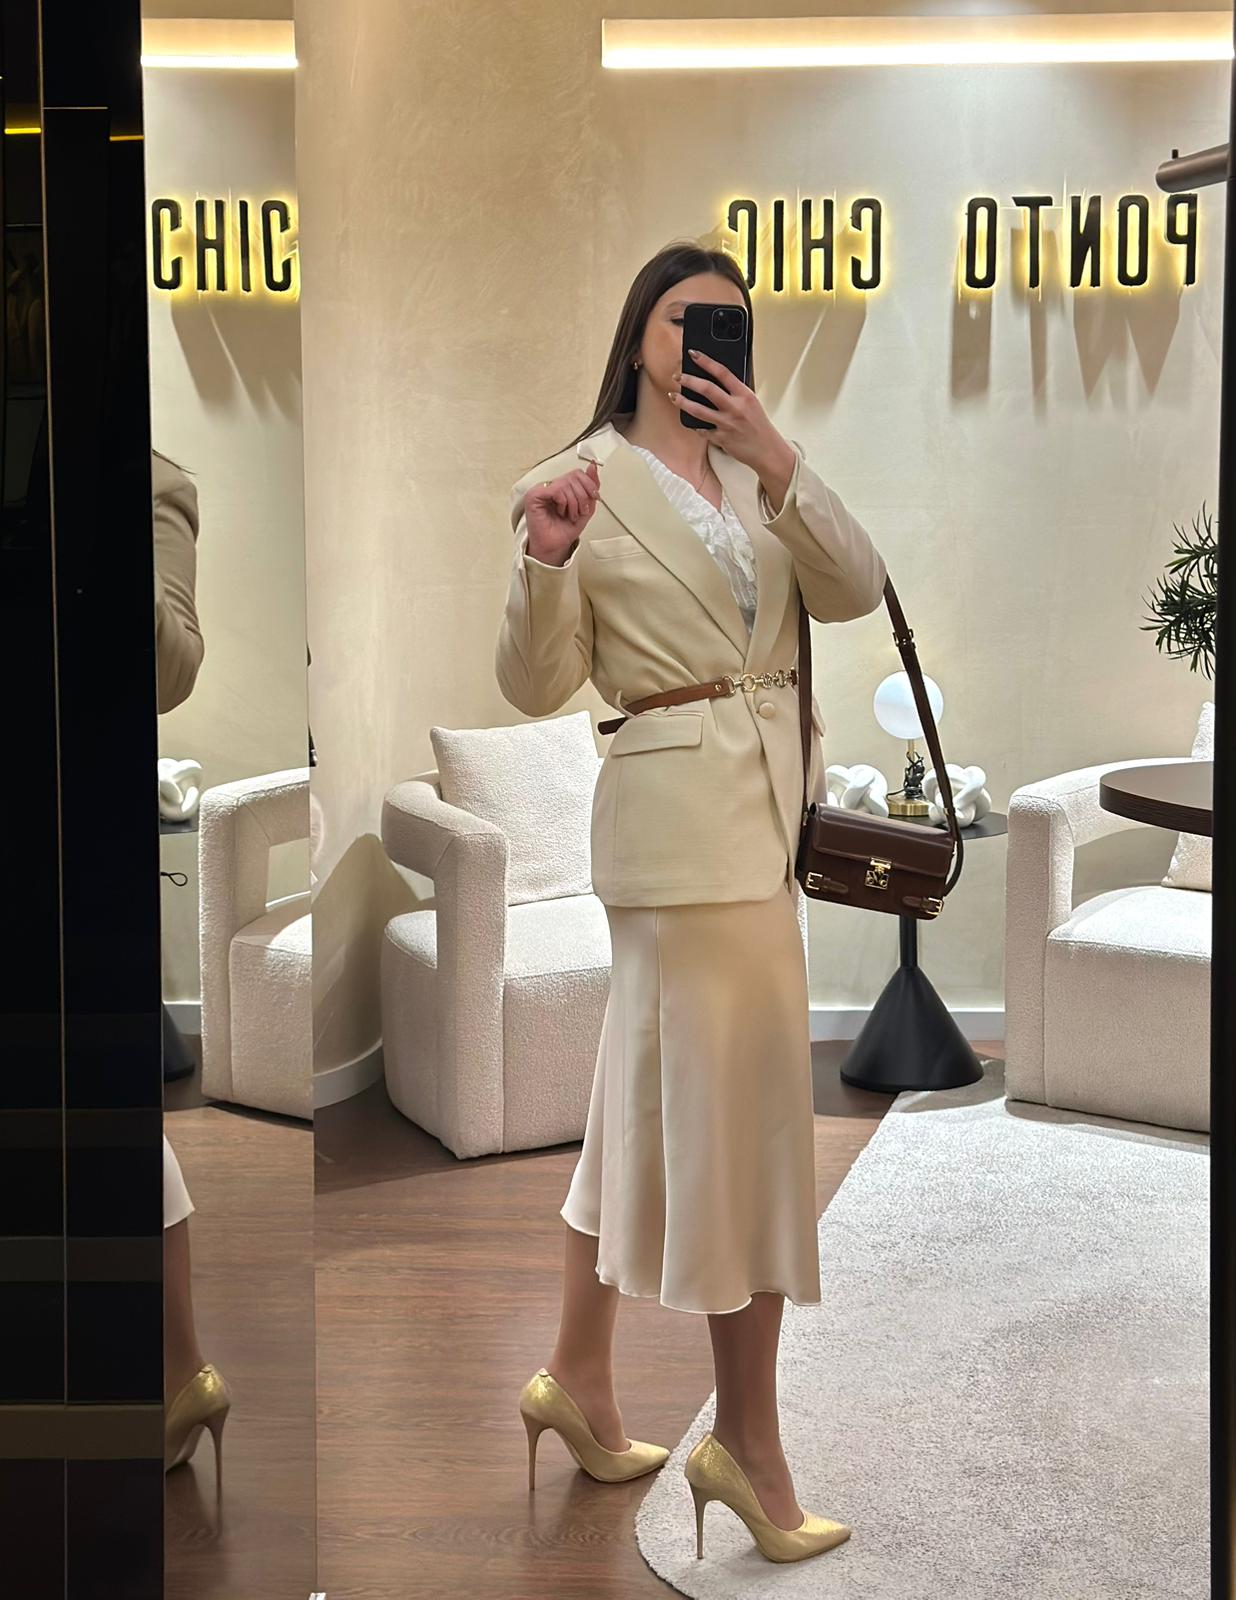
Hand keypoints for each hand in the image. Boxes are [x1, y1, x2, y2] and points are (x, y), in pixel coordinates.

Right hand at [524, 461, 600, 565]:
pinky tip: (560, 511)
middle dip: (583, 496)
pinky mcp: (534, 495)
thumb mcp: (586, 507)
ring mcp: (541, 489)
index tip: (594, 497)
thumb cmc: (565, 530)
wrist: (555, 546)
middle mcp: (551, 486)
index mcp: (562, 487)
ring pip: (566, 483)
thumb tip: (593, 466)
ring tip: (569, 515)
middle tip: (579, 511)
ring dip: (574, 503)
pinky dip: (563, 502)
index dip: (589, 484)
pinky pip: (556, 489)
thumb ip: (591, 487)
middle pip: (574, 476)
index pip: (578, 473)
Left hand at [671, 350, 796, 507]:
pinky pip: (702, 430)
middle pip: (707, 389)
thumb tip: (715, 381)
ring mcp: (727, 424)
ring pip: (698, 410)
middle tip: (678, 376)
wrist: (767, 451)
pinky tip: (691, 420)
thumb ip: (736, 392)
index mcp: (744, 395)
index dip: (706, 361)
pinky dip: (696, 425)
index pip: (722, 372)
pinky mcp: (721, 439)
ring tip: (673, 395)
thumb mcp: (751, 403)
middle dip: (689, 380)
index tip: (693, 354)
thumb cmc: (759, 426)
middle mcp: (735, 408)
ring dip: (683, 401)